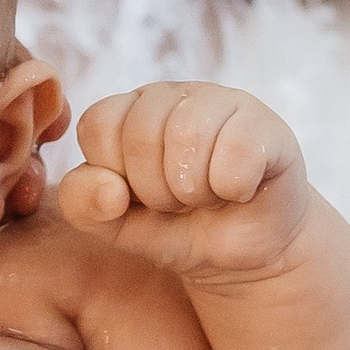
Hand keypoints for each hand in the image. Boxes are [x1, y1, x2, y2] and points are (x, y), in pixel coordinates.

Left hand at [59, 82, 309, 284]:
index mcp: (129, 109)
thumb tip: (108, 188)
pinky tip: (240, 190)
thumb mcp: (116, 227)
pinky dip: (234, 188)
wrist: (243, 255)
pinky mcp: (265, 125)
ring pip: (188, 135)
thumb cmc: (176, 228)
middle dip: (156, 190)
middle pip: (142, 132)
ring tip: (207, 197)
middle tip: (179, 202)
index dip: (114, 174)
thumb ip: (83, 205)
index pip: (98, 124)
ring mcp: (222, 102)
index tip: (137, 196)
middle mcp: (173, 94)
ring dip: (194, 189)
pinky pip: (237, 152)